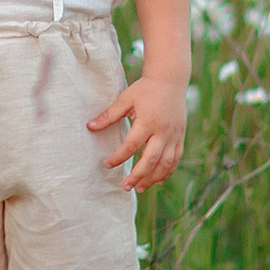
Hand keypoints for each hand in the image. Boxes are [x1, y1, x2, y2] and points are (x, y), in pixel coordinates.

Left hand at [88, 75, 185, 191]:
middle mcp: (162, 132)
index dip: (119, 157)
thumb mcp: (125, 99)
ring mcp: (173, 136)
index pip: (131, 146)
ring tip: (140, 188)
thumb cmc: (144, 89)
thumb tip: (89, 126)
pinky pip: (176, 159)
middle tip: (125, 187)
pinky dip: (167, 172)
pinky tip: (157, 180)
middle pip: (151, 160)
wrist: (170, 81)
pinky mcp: (180, 137)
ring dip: (153, 178)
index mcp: (147, 122)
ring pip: (165, 163)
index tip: (107, 164)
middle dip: (138, 176)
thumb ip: (108, 115)